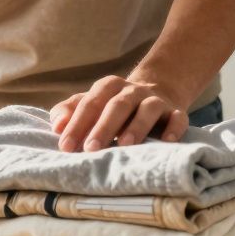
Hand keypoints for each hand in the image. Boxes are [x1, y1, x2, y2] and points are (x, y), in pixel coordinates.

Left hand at [50, 75, 186, 151]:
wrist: (156, 91)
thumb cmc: (112, 106)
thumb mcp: (89, 104)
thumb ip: (68, 111)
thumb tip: (56, 126)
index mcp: (107, 87)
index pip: (89, 103)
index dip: (76, 125)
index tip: (65, 146)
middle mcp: (132, 90)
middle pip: (116, 105)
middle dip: (103, 127)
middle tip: (90, 148)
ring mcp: (155, 100)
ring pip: (147, 109)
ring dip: (136, 126)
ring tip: (124, 145)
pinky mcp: (176, 111)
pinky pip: (178, 117)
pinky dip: (174, 128)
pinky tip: (166, 141)